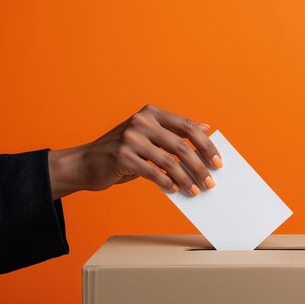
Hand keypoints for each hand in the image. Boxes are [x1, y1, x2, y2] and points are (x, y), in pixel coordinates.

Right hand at [48, 104, 222, 199]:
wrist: (85, 163)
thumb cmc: (123, 151)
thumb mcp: (148, 135)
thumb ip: (174, 132)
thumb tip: (205, 127)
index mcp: (151, 113)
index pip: (188, 126)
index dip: (206, 145)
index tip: (218, 161)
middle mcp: (142, 122)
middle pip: (182, 145)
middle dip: (200, 166)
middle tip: (211, 182)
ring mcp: (130, 138)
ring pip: (170, 162)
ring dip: (186, 179)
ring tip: (195, 190)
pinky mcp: (122, 157)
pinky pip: (153, 173)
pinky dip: (167, 182)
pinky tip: (175, 190)